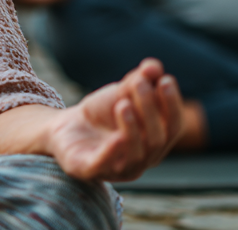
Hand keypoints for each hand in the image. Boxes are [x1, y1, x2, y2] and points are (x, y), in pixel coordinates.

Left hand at [46, 59, 184, 181]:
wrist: (64, 127)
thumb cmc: (101, 113)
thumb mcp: (120, 93)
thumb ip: (138, 80)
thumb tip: (154, 66)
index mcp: (155, 142)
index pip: (173, 127)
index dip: (172, 105)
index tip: (165, 80)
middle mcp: (142, 160)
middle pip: (157, 139)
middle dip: (150, 110)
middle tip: (139, 83)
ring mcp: (117, 170)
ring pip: (136, 155)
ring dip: (132, 128)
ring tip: (123, 103)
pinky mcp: (88, 171)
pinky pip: (103, 165)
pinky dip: (112, 152)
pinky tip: (117, 136)